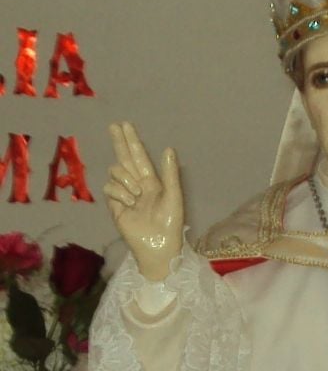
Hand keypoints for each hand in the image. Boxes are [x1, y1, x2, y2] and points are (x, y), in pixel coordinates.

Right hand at [103, 122, 184, 281]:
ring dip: (126, 180)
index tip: (125, 125)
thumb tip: (168, 148)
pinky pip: (110, 188)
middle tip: (113, 125)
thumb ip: (170, 173)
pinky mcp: (114, 206)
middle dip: (119, 142)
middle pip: (124, 158)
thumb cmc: (170, 224)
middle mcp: (137, 185)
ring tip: (137, 195)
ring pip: (116, 173)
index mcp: (152, 182)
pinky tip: (129, 203)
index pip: (139, 157)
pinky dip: (119, 193)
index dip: (132, 141)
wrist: (157, 245)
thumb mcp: (173, 196)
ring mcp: (124, 195)